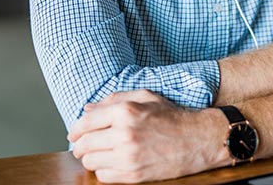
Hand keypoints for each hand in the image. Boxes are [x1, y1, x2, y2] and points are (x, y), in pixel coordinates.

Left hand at [67, 90, 227, 182]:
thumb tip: (87, 109)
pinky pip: (104, 176)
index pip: (85, 122)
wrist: (198, 139)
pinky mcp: (134, 175)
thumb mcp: (145, 97)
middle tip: (83, 145)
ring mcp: (128, 156)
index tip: (73, 133)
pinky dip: (104, 170)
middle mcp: (124, 133)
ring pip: (90, 162)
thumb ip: (114, 99)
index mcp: (125, 111)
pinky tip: (113, 162)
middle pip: (84, 144)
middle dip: (80, 145)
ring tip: (100, 153)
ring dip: (91, 158)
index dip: (75, 129)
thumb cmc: (172, 116)